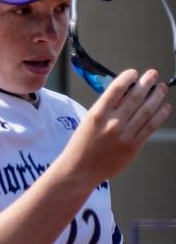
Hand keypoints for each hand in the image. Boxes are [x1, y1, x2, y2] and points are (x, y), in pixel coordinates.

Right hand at [61, 69, 169, 185]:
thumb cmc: (81, 146)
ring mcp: (124, 135)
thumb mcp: (87, 122)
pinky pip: (151, 127)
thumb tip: (125, 95)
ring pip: (147, 110)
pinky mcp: (133, 147)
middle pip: (135, 97)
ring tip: (162, 88)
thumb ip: (105, 109)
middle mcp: (112, 123)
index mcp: (97, 115)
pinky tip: (164, 107)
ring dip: (157, 96)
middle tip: (153, 74)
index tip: (134, 73)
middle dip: (147, 82)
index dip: (127, 77)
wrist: (79, 170)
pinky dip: (160, 115)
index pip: (116, 89)